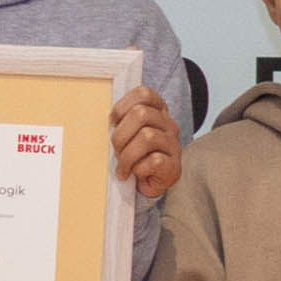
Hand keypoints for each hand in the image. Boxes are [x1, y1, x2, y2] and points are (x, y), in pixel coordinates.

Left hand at [107, 87, 183, 201]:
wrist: (150, 185)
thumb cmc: (135, 159)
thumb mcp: (127, 136)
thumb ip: (121, 123)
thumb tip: (106, 121)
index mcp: (157, 112)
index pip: (144, 94)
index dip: (122, 106)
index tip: (112, 123)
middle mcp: (168, 125)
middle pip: (141, 114)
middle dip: (120, 135)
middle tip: (116, 150)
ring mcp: (173, 145)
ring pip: (147, 136)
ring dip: (127, 154)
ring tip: (123, 166)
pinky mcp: (174, 166)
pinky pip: (155, 160)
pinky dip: (139, 169)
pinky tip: (135, 174)